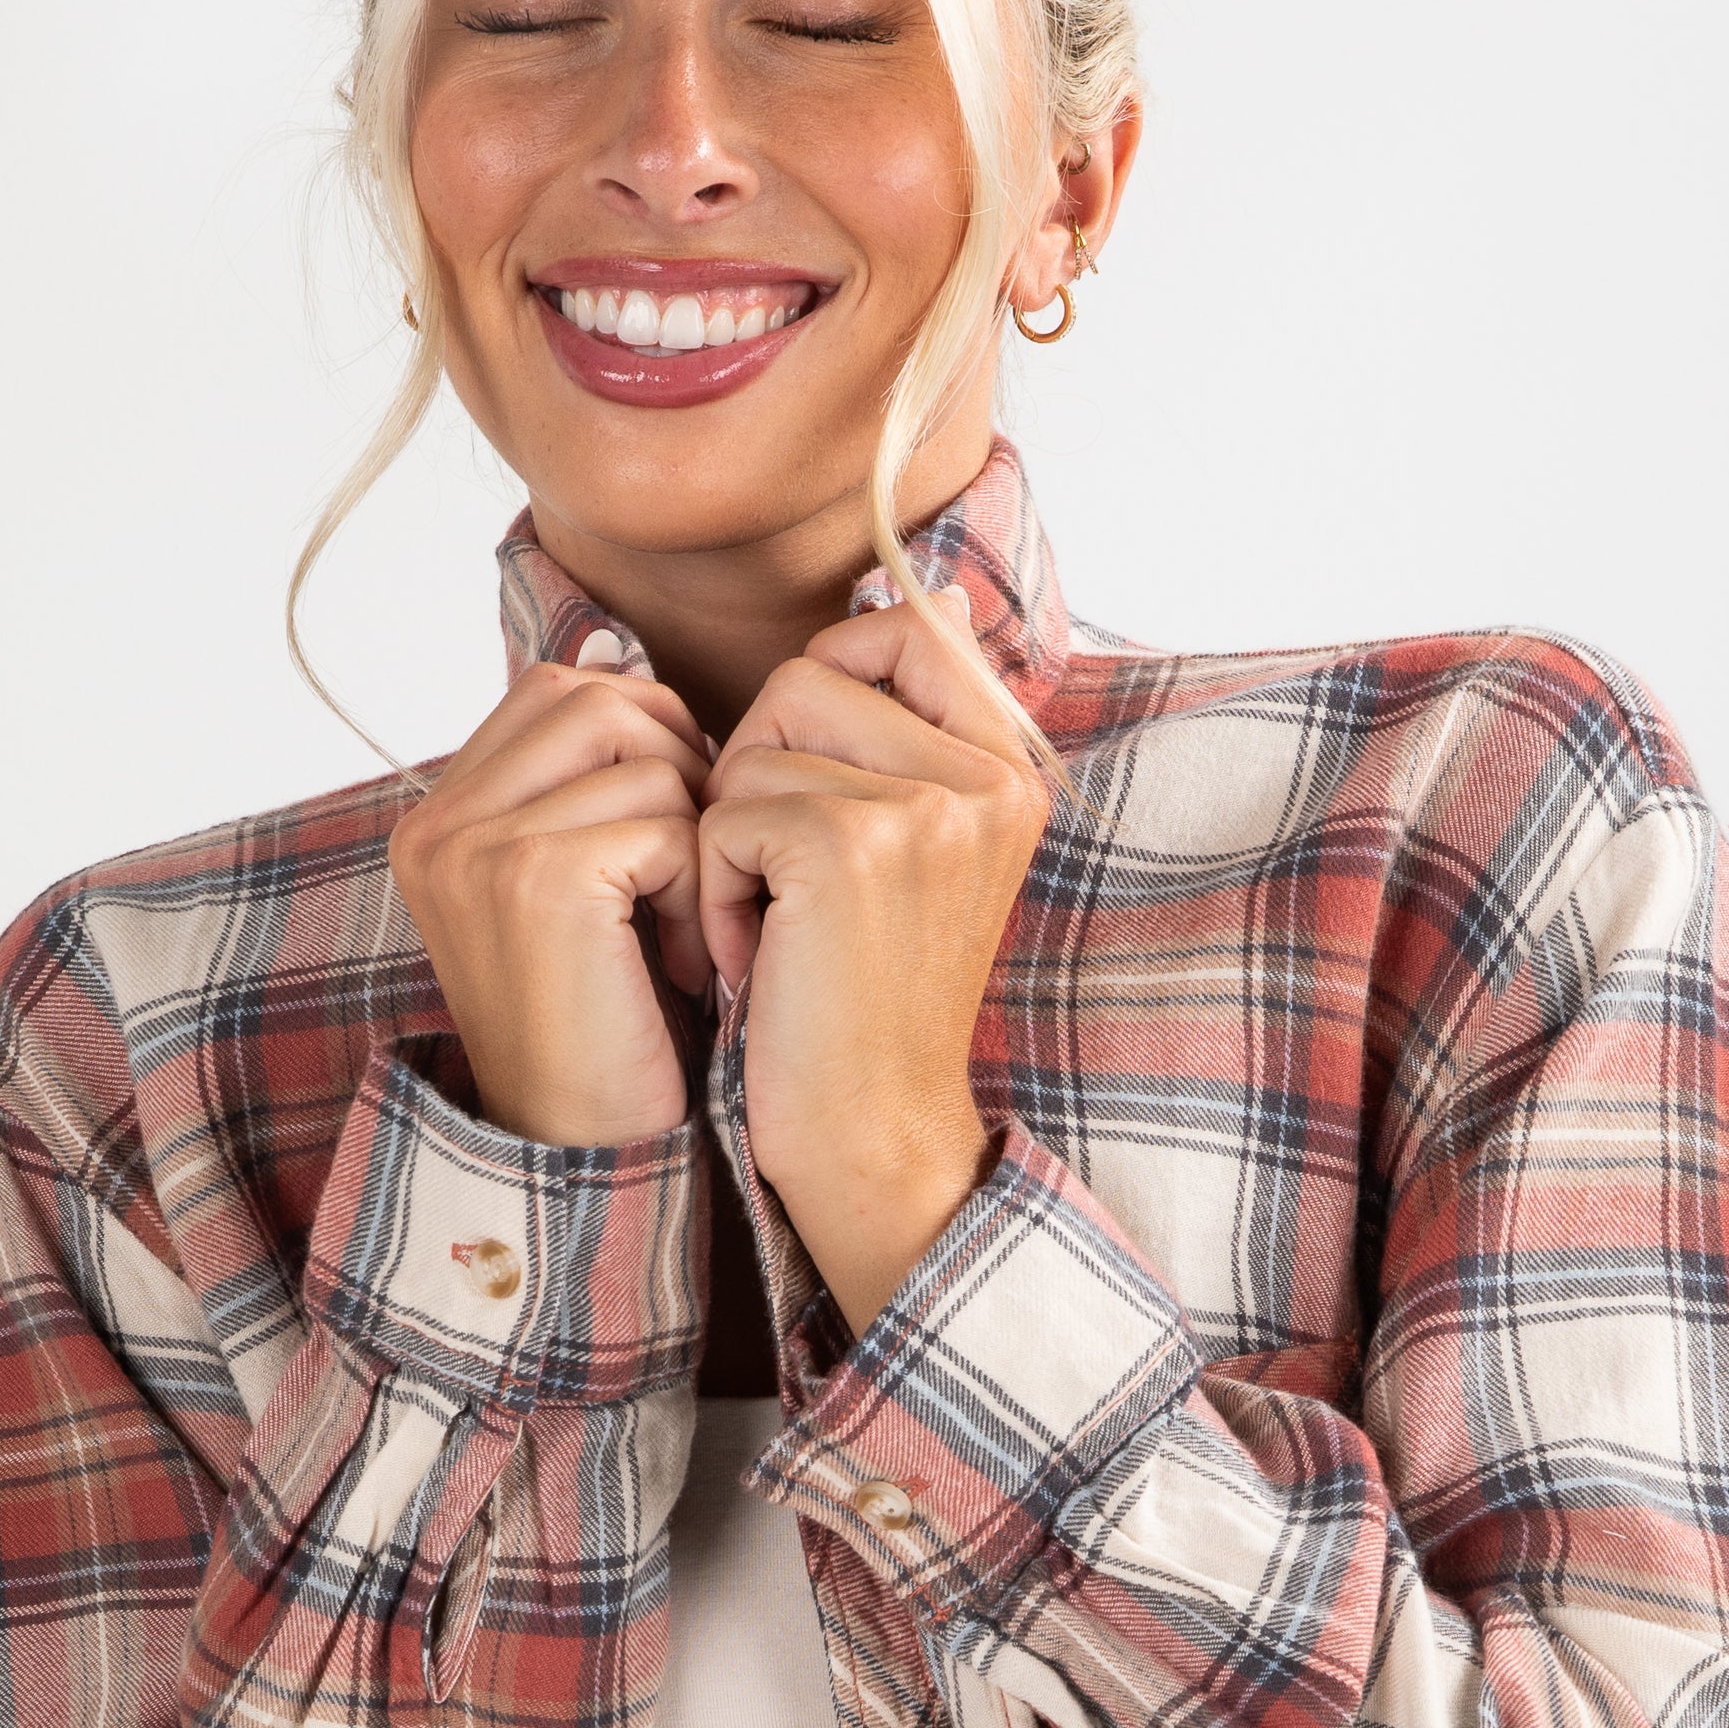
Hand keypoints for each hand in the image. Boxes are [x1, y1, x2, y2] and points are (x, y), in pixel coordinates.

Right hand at [387, 656, 712, 1145]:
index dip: (644, 737)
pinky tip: (680, 966)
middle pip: (599, 698)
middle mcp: (437, 822)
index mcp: (436, 817)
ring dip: (692, 832)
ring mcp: (476, 845)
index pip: (559, 690)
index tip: (669, 836)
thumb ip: (584, 784)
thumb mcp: (581, 888)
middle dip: (676, 766)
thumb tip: (631, 661)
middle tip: (691, 872)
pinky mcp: (533, 877)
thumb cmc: (608, 1027)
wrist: (584, 1156)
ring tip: (683, 923)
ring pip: (640, 750)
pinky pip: (663, 821)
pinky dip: (698, 888)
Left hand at [699, 589, 1047, 1332]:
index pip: (913, 621)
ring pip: (754, 746)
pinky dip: (716, 890)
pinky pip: (726, 812)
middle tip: (784, 880)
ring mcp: (928, 808)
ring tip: (775, 928)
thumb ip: (905, 733)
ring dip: (731, 840)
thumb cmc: (855, 1000)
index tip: (811, 777)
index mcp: (1012, 768)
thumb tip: (909, 592)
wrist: (869, 1135)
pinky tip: (757, 958)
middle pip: (808, 674)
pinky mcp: (852, 848)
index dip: (831, 676)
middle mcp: (988, 777)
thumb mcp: (909, 853)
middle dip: (759, 773)